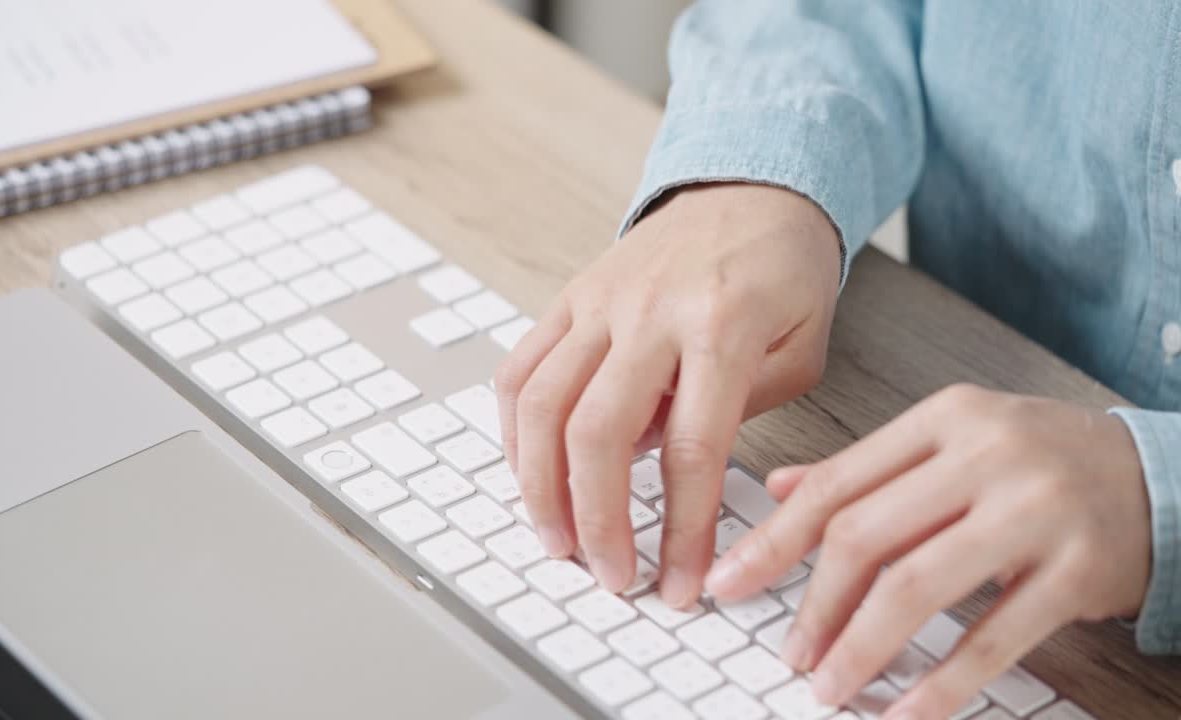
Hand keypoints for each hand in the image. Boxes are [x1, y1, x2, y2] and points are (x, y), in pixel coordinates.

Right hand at [494, 182, 840, 604]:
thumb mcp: (803, 348)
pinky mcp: (567, 299)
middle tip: (610, 575)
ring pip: (541, 405)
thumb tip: (666, 474)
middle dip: (597, 522)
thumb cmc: (784, 272)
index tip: (682, 584)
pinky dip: (513, 433)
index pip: (693, 448)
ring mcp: (598, 302)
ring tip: (557, 540)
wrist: (749, 186)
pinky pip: (519, 370)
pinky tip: (529, 475)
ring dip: (539, 486)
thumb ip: (742, 415)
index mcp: (722, 325)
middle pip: (597, 433)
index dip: (684, 530)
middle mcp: (649, 312)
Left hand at [706, 384, 1151, 717]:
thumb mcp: (950, 441)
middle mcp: (985, 456)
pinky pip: (994, 638)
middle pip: (867, 536)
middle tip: (791, 652)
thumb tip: (778, 488)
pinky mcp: (1077, 571)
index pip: (837, 484)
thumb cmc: (1036, 461)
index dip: (774, 540)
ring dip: (860, 646)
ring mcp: (1035, 511)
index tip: (731, 581)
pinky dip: (942, 682)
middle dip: (814, 604)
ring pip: (917, 586)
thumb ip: (865, 467)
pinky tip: (906, 710)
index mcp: (943, 419)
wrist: (1156, 477)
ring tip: (829, 684)